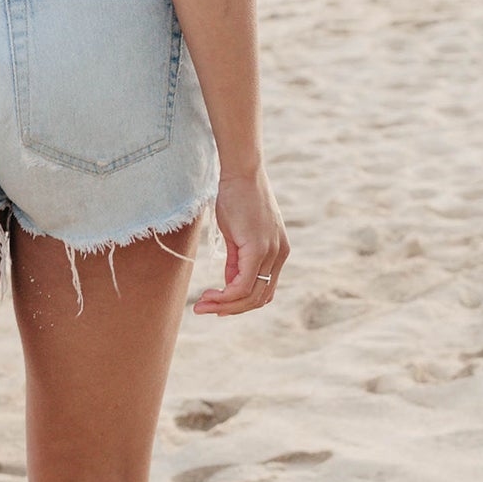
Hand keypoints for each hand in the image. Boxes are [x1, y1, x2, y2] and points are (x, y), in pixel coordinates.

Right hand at [194, 168, 288, 316]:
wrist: (239, 172)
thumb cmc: (235, 197)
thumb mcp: (236, 234)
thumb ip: (237, 260)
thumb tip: (230, 282)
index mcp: (278, 252)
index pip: (263, 290)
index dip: (239, 303)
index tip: (215, 303)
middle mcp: (280, 255)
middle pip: (259, 298)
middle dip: (231, 309)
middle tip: (205, 309)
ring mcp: (272, 252)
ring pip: (252, 296)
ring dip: (226, 306)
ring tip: (203, 305)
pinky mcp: (259, 248)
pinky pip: (244, 285)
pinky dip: (226, 295)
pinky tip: (210, 295)